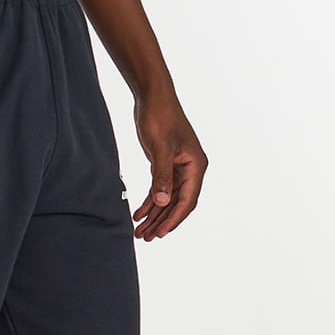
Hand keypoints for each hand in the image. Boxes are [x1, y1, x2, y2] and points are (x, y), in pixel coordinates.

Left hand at [131, 94, 207, 240]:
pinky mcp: (166, 165)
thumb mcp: (159, 148)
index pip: (187, 200)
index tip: (160, 233)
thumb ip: (161, 176)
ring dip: (154, 215)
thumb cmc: (159, 117)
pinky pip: (159, 189)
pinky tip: (138, 214)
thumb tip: (162, 203)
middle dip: (161, 221)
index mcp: (195, 165)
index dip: (173, 219)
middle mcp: (190, 169)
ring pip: (167, 199)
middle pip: (177, 204)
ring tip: (140, 231)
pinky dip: (149, 202)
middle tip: (146, 237)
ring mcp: (178, 168)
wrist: (152, 96)